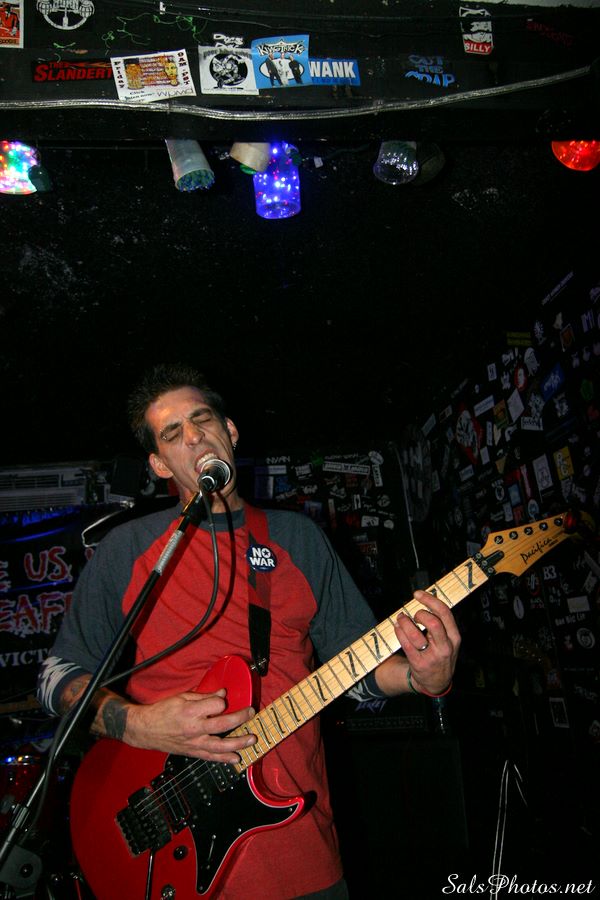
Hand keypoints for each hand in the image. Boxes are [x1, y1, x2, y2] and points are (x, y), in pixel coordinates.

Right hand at [126, 688, 256, 761]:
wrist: (145, 730)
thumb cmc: (162, 711)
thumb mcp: (181, 697)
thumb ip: (204, 697)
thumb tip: (222, 694)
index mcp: (190, 711)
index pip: (216, 705)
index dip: (222, 701)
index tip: (223, 699)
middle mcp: (194, 728)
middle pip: (223, 724)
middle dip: (240, 719)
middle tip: (251, 713)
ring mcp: (194, 743)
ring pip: (221, 745)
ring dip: (238, 743)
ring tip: (252, 739)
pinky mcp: (192, 752)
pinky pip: (211, 757)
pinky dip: (225, 759)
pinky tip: (236, 758)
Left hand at [393, 590, 460, 694]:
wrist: (436, 682)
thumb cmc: (440, 654)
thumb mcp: (449, 640)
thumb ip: (442, 623)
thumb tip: (425, 599)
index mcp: (454, 638)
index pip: (444, 613)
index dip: (430, 600)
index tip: (418, 594)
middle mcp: (445, 647)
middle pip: (433, 622)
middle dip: (420, 613)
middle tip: (414, 614)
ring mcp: (432, 657)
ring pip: (415, 634)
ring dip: (404, 622)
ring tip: (401, 619)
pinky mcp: (418, 663)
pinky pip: (405, 644)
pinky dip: (399, 632)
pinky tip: (398, 627)